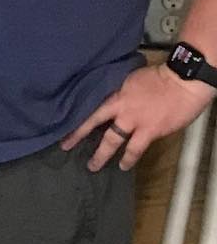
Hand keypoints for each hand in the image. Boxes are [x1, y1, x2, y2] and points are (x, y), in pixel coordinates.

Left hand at [62, 64, 215, 171]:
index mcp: (114, 92)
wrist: (183, 81)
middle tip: (65, 146)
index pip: (89, 105)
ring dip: (101, 154)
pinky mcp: (149, 131)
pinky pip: (135, 149)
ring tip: (93, 166)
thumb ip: (118, 90)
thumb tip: (108, 97)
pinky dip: (128, 158)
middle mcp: (119, 107)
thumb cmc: (160, 77)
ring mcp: (133, 120)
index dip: (75, 115)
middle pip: (92, 122)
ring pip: (111, 140)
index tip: (61, 122)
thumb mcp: (130, 78)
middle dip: (77, 135)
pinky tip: (123, 166)